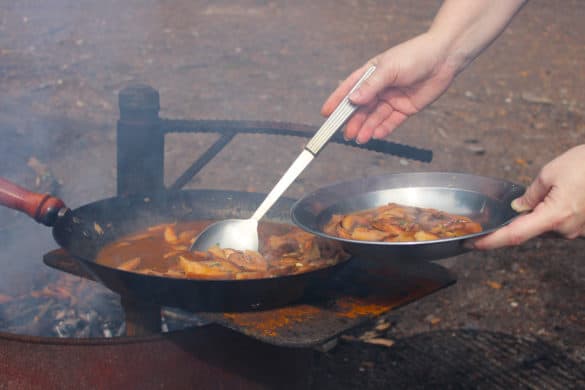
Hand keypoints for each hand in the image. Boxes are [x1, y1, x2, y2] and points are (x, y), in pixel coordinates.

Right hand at [321, 33, 457, 143]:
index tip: (325, 113)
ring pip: (375, 117)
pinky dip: (383, 129)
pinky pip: (391, 122)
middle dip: (353, 121)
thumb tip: (352, 99)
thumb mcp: (390, 69)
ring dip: (366, 127)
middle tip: (345, 133)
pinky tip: (375, 135)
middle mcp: (379, 88)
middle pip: (361, 108)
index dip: (337, 101)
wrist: (444, 58)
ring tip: (359, 138)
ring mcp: (392, 99)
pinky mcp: (405, 108)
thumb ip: (371, 86)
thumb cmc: (415, 56)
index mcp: (371, 74)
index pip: (349, 89)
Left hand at [473, 144, 584, 249]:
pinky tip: (564, 193)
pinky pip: (562, 222)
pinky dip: (555, 210)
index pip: (514, 235)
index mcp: (554, 216)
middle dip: (521, 217)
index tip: (473, 244)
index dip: (491, 242)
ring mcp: (578, 230)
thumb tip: (519, 207)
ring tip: (557, 187)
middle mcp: (566, 229)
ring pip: (547, 225)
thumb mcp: (551, 172)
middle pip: (530, 229)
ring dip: (542, 211)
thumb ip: (531, 194)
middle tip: (527, 196)